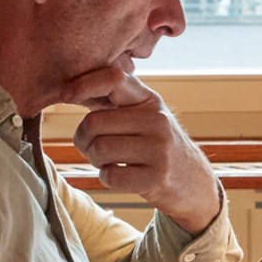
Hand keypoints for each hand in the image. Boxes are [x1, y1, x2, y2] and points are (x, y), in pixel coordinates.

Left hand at [60, 64, 219, 233]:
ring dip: (95, 160)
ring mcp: (159, 149)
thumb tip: (69, 88)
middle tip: (94, 147)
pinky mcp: (157, 178)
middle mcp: (156, 120)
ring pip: (99, 150)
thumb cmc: (155, 146)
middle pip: (94, 123)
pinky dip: (107, 179)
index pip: (113, 78)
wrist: (194, 183)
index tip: (67, 96)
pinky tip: (120, 176)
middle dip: (84, 139)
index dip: (84, 84)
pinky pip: (110, 177)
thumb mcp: (143, 116)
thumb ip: (114, 101)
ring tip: (110, 161)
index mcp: (149, 100)